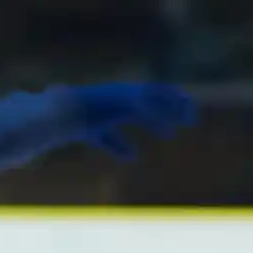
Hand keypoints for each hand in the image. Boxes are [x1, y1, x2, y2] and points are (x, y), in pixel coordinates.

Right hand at [69, 80, 197, 160]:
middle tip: (193, 116)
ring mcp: (122, 97)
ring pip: (152, 102)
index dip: (167, 108)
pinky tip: (169, 129)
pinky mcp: (119, 103)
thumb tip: (134, 157)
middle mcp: (125, 95)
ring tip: (188, 120)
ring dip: (171, 110)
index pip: (150, 100)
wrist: (59, 115)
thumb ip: (117, 144)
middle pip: (156, 98)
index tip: (183, 116)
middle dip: (174, 107)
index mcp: (122, 99)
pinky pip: (142, 110)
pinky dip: (156, 119)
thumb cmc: (76, 124)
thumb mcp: (100, 136)